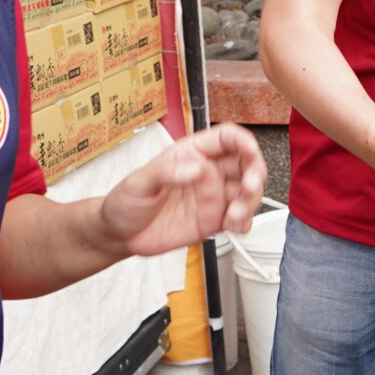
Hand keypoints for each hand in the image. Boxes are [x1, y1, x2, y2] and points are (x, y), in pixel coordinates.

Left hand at [97, 124, 267, 259]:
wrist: (119, 236)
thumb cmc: (125, 202)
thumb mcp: (138, 182)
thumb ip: (166, 172)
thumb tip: (196, 168)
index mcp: (191, 154)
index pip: (227, 138)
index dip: (243, 142)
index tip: (250, 153)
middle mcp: (207, 173)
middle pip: (246, 163)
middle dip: (255, 174)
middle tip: (248, 188)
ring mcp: (212, 197)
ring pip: (247, 193)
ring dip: (250, 203)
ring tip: (234, 216)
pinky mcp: (213, 221)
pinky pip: (240, 220)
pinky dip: (244, 223)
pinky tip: (234, 227)